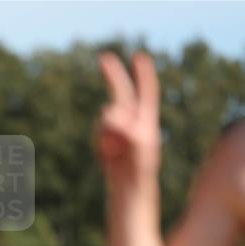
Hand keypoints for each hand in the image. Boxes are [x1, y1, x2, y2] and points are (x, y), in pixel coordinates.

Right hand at [96, 51, 160, 179]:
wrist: (128, 189)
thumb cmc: (139, 169)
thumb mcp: (137, 146)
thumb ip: (126, 126)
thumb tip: (109, 110)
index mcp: (146, 120)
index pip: (147, 91)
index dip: (143, 73)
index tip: (138, 56)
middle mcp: (133, 121)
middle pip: (123, 93)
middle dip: (114, 76)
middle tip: (104, 57)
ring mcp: (118, 130)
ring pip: (105, 117)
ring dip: (106, 131)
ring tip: (113, 152)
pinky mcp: (105, 139)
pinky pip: (97, 132)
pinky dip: (100, 142)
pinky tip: (108, 156)